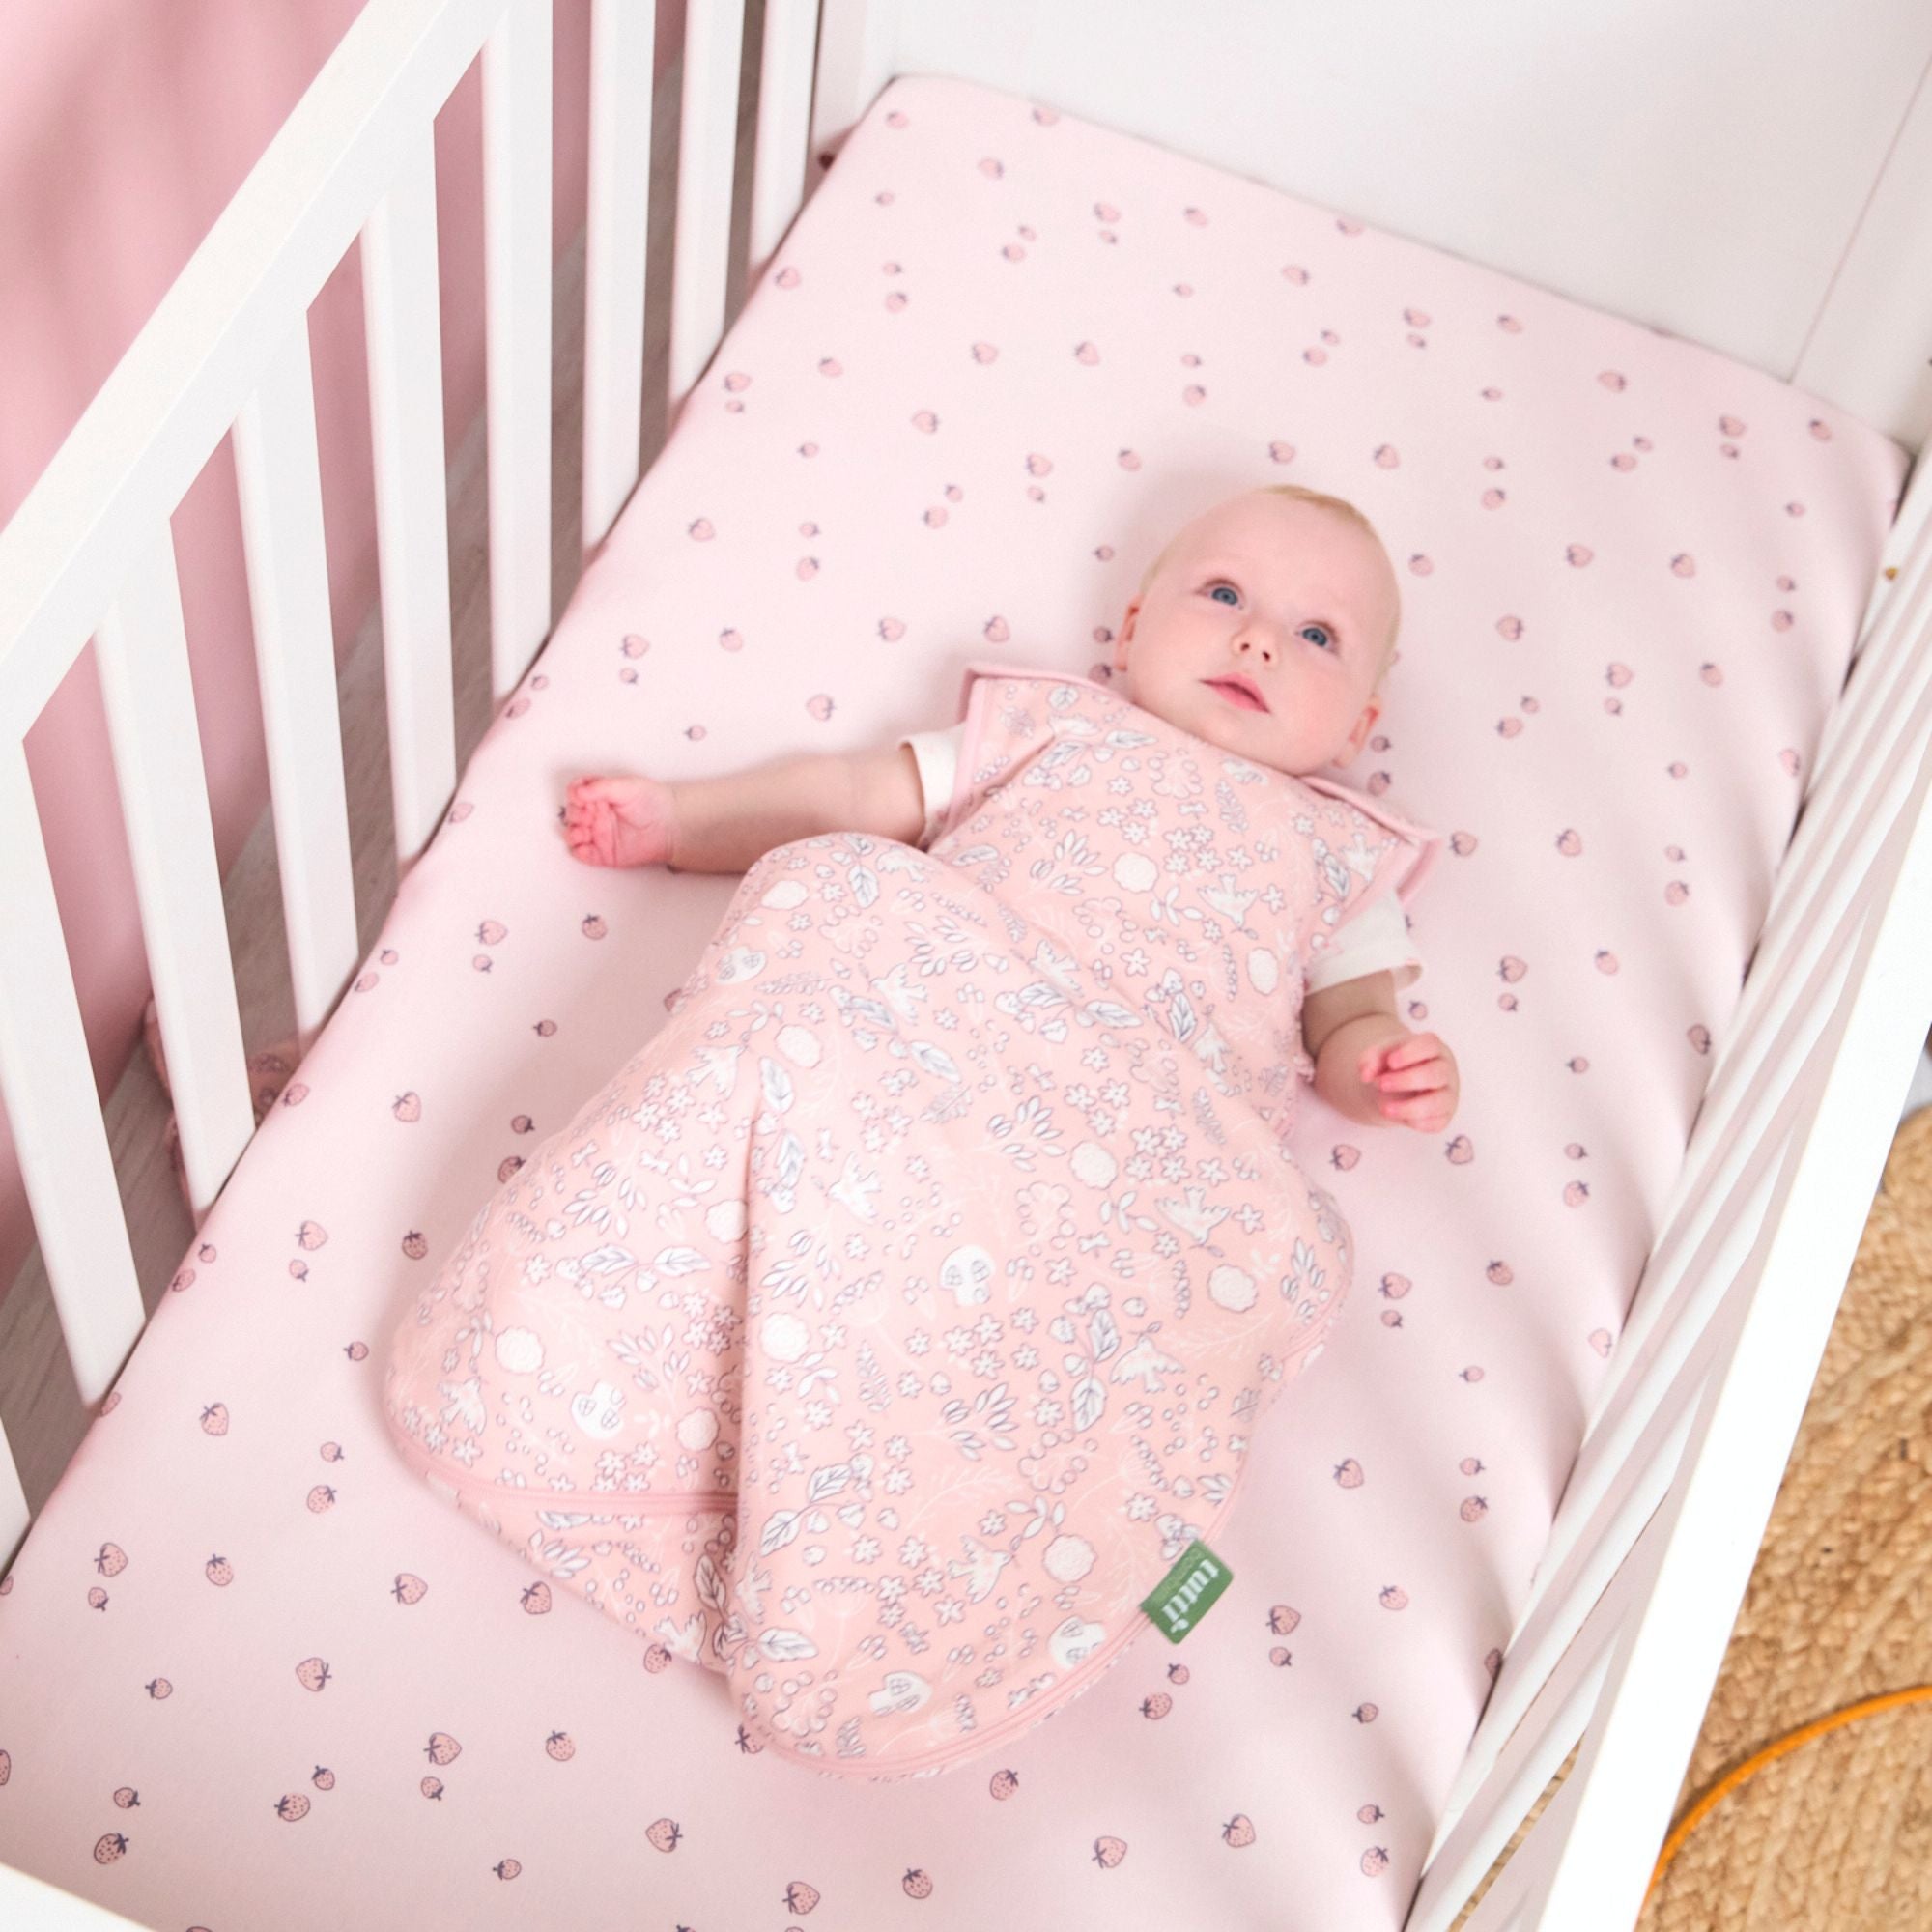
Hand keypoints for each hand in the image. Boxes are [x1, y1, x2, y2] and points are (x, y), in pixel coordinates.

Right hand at [563, 774, 678, 867]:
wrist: (671, 827)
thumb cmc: (654, 803)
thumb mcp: (627, 786)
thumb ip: (601, 787)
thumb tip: (579, 790)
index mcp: (600, 796)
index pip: (576, 793)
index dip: (574, 794)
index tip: (581, 796)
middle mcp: (596, 815)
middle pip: (572, 814)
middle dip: (575, 814)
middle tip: (588, 814)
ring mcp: (599, 834)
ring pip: (573, 835)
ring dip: (572, 833)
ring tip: (583, 831)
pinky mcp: (603, 853)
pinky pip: (583, 854)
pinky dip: (579, 852)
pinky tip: (585, 846)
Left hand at [1359, 1033, 1457, 1132]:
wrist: (1399, 1084)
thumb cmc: (1394, 1064)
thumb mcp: (1380, 1056)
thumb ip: (1370, 1059)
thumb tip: (1365, 1074)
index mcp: (1432, 1048)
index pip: (1430, 1044)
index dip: (1411, 1053)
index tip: (1390, 1062)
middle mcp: (1445, 1069)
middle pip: (1435, 1073)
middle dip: (1407, 1080)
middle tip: (1381, 1084)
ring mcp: (1448, 1093)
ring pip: (1439, 1102)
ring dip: (1410, 1107)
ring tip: (1385, 1109)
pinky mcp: (1444, 1115)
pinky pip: (1437, 1123)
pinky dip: (1417, 1123)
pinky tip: (1401, 1119)